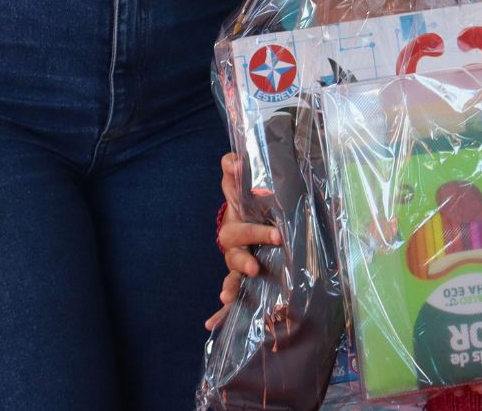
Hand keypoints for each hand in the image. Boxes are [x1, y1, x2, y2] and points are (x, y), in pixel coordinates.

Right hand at [207, 153, 281, 330]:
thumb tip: (232, 157)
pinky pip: (232, 292)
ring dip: (232, 280)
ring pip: (232, 267)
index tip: (242, 173)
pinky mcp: (239, 275)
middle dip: (251, 241)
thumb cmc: (252, 206)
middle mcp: (233, 234)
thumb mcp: (249, 186)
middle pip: (236, 238)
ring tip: (228, 294)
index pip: (234, 192)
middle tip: (272, 243)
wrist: (246, 225)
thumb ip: (241, 172)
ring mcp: (235, 256)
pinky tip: (210, 324)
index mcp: (239, 207)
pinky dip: (221, 310)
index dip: (235, 183)